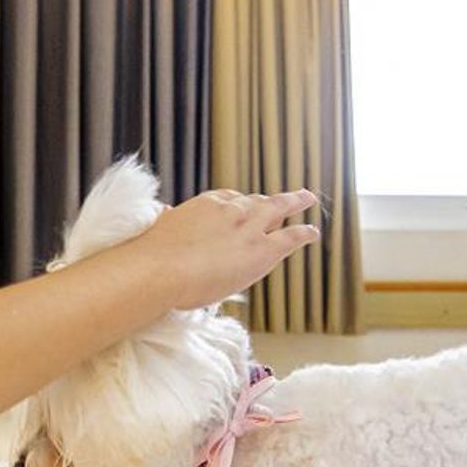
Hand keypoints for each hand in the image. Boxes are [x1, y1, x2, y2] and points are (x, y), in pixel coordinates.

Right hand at [130, 188, 319, 310]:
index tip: (241, 207)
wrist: (160, 269)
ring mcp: (248, 228)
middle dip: (269, 200)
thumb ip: (167, 221)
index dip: (237, 204)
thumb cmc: (152, 257)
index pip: (228, 199)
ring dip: (295, 201)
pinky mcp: (262, 250)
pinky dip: (304, 233)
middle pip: (255, 201)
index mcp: (205, 205)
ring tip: (307, 198)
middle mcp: (230, 210)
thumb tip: (163, 212)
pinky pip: (291, 237)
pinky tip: (313, 232)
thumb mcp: (159, 230)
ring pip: (278, 208)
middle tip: (283, 196)